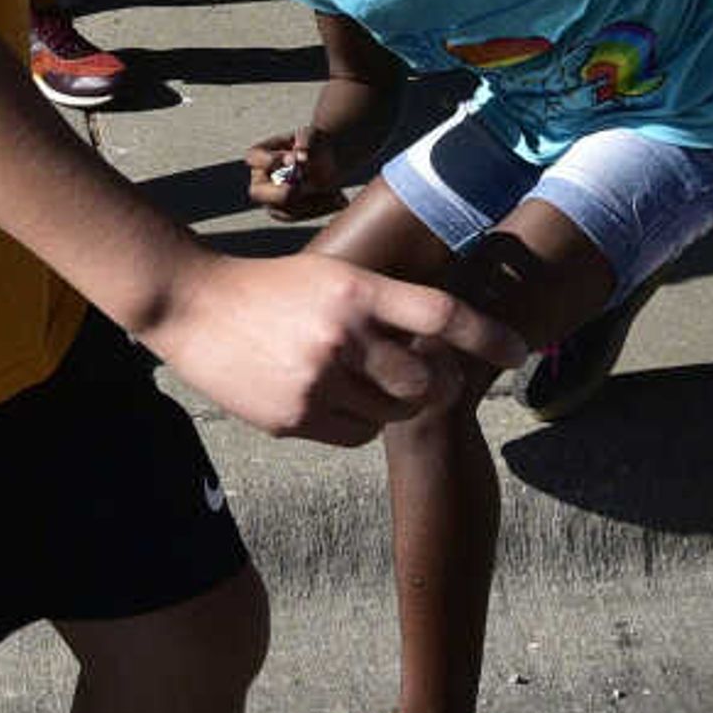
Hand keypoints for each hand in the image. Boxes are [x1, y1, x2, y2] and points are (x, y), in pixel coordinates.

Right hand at [137, 250, 525, 445]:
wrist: (195, 308)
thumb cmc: (273, 290)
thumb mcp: (333, 276)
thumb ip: (383, 305)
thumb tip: (443, 344)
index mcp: (357, 291)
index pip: (441, 317)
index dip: (487, 336)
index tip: (517, 352)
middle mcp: (342, 336)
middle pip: (425, 383)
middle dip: (436, 386)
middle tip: (430, 380)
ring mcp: (317, 382)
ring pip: (391, 414)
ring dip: (392, 405)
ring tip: (363, 381)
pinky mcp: (294, 418)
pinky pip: (354, 436)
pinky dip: (355, 424)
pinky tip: (328, 397)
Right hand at [245, 129, 346, 221]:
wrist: (326, 158)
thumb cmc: (315, 142)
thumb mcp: (313, 135)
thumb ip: (306, 140)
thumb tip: (301, 155)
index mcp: (260, 155)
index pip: (254, 158)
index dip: (268, 160)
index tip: (292, 158)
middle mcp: (260, 179)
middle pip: (258, 193)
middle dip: (282, 192)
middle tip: (302, 186)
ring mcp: (270, 199)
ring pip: (281, 209)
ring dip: (308, 202)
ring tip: (336, 192)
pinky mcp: (285, 212)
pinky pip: (297, 216)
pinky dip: (319, 209)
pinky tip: (339, 200)